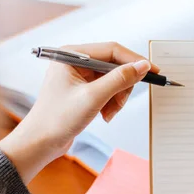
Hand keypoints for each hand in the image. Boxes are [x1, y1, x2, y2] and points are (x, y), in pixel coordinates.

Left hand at [0, 42, 159, 182]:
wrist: (40, 142)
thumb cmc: (57, 119)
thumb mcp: (93, 97)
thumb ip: (120, 79)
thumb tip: (142, 66)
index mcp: (72, 55)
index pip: (112, 50)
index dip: (134, 61)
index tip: (152, 71)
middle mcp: (75, 61)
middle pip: (115, 66)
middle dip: (122, 87)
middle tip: (119, 104)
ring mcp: (79, 76)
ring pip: (114, 80)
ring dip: (117, 98)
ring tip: (108, 113)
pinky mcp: (83, 89)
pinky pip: (108, 90)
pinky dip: (111, 103)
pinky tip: (103, 114)